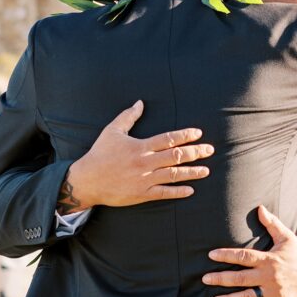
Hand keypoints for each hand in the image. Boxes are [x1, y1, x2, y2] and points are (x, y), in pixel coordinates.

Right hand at [63, 100, 213, 210]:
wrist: (87, 180)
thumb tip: (140, 102)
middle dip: (195, 153)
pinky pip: (164, 193)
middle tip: (209, 150)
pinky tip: (191, 190)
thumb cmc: (100, 154)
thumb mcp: (112, 131)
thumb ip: (128, 116)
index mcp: (140, 146)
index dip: (185, 135)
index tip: (198, 133)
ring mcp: (144, 179)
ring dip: (192, 172)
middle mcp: (145, 162)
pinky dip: (178, 192)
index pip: (168, 139)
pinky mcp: (141, 194)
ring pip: (174, 175)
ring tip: (206, 170)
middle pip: (176, 156)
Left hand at [202, 205, 296, 296]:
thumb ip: (272, 223)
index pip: (244, 256)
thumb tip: (259, 208)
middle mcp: (269, 276)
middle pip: (240, 278)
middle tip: (205, 279)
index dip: (226, 255)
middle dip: (221, 278)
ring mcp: (274, 292)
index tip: (211, 255)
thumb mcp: (287, 237)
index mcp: (269, 259)